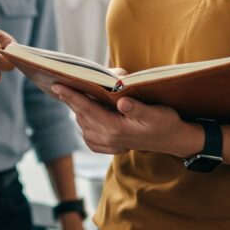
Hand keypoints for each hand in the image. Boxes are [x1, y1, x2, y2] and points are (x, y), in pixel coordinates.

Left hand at [52, 84, 201, 156]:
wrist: (173, 140)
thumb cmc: (165, 122)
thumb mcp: (156, 113)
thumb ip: (137, 108)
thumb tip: (121, 101)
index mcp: (116, 129)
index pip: (87, 109)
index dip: (71, 96)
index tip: (57, 85)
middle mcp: (108, 139)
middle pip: (82, 115)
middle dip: (70, 99)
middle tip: (60, 83)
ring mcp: (108, 145)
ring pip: (83, 124)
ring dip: (77, 109)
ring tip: (71, 94)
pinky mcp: (110, 146)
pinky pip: (89, 135)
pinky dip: (84, 122)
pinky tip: (87, 113)